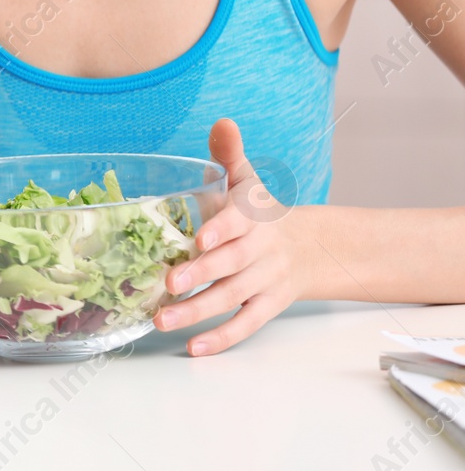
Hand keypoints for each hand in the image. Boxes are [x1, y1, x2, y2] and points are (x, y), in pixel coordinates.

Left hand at [153, 119, 313, 355]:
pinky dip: (222, 339)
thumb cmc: (260, 211)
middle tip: (168, 285)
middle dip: (201, 274)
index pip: (238, 222)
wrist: (308, 246)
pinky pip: (247, 326)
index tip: (199, 239)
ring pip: (232, 299)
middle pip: (231, 265)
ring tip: (162, 321)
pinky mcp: (267, 306)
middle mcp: (260, 250)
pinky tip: (193, 348)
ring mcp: (265, 281)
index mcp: (252, 217)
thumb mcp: (248, 180)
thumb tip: (222, 122)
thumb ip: (230, 154)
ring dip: (198, 312)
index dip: (220, 229)